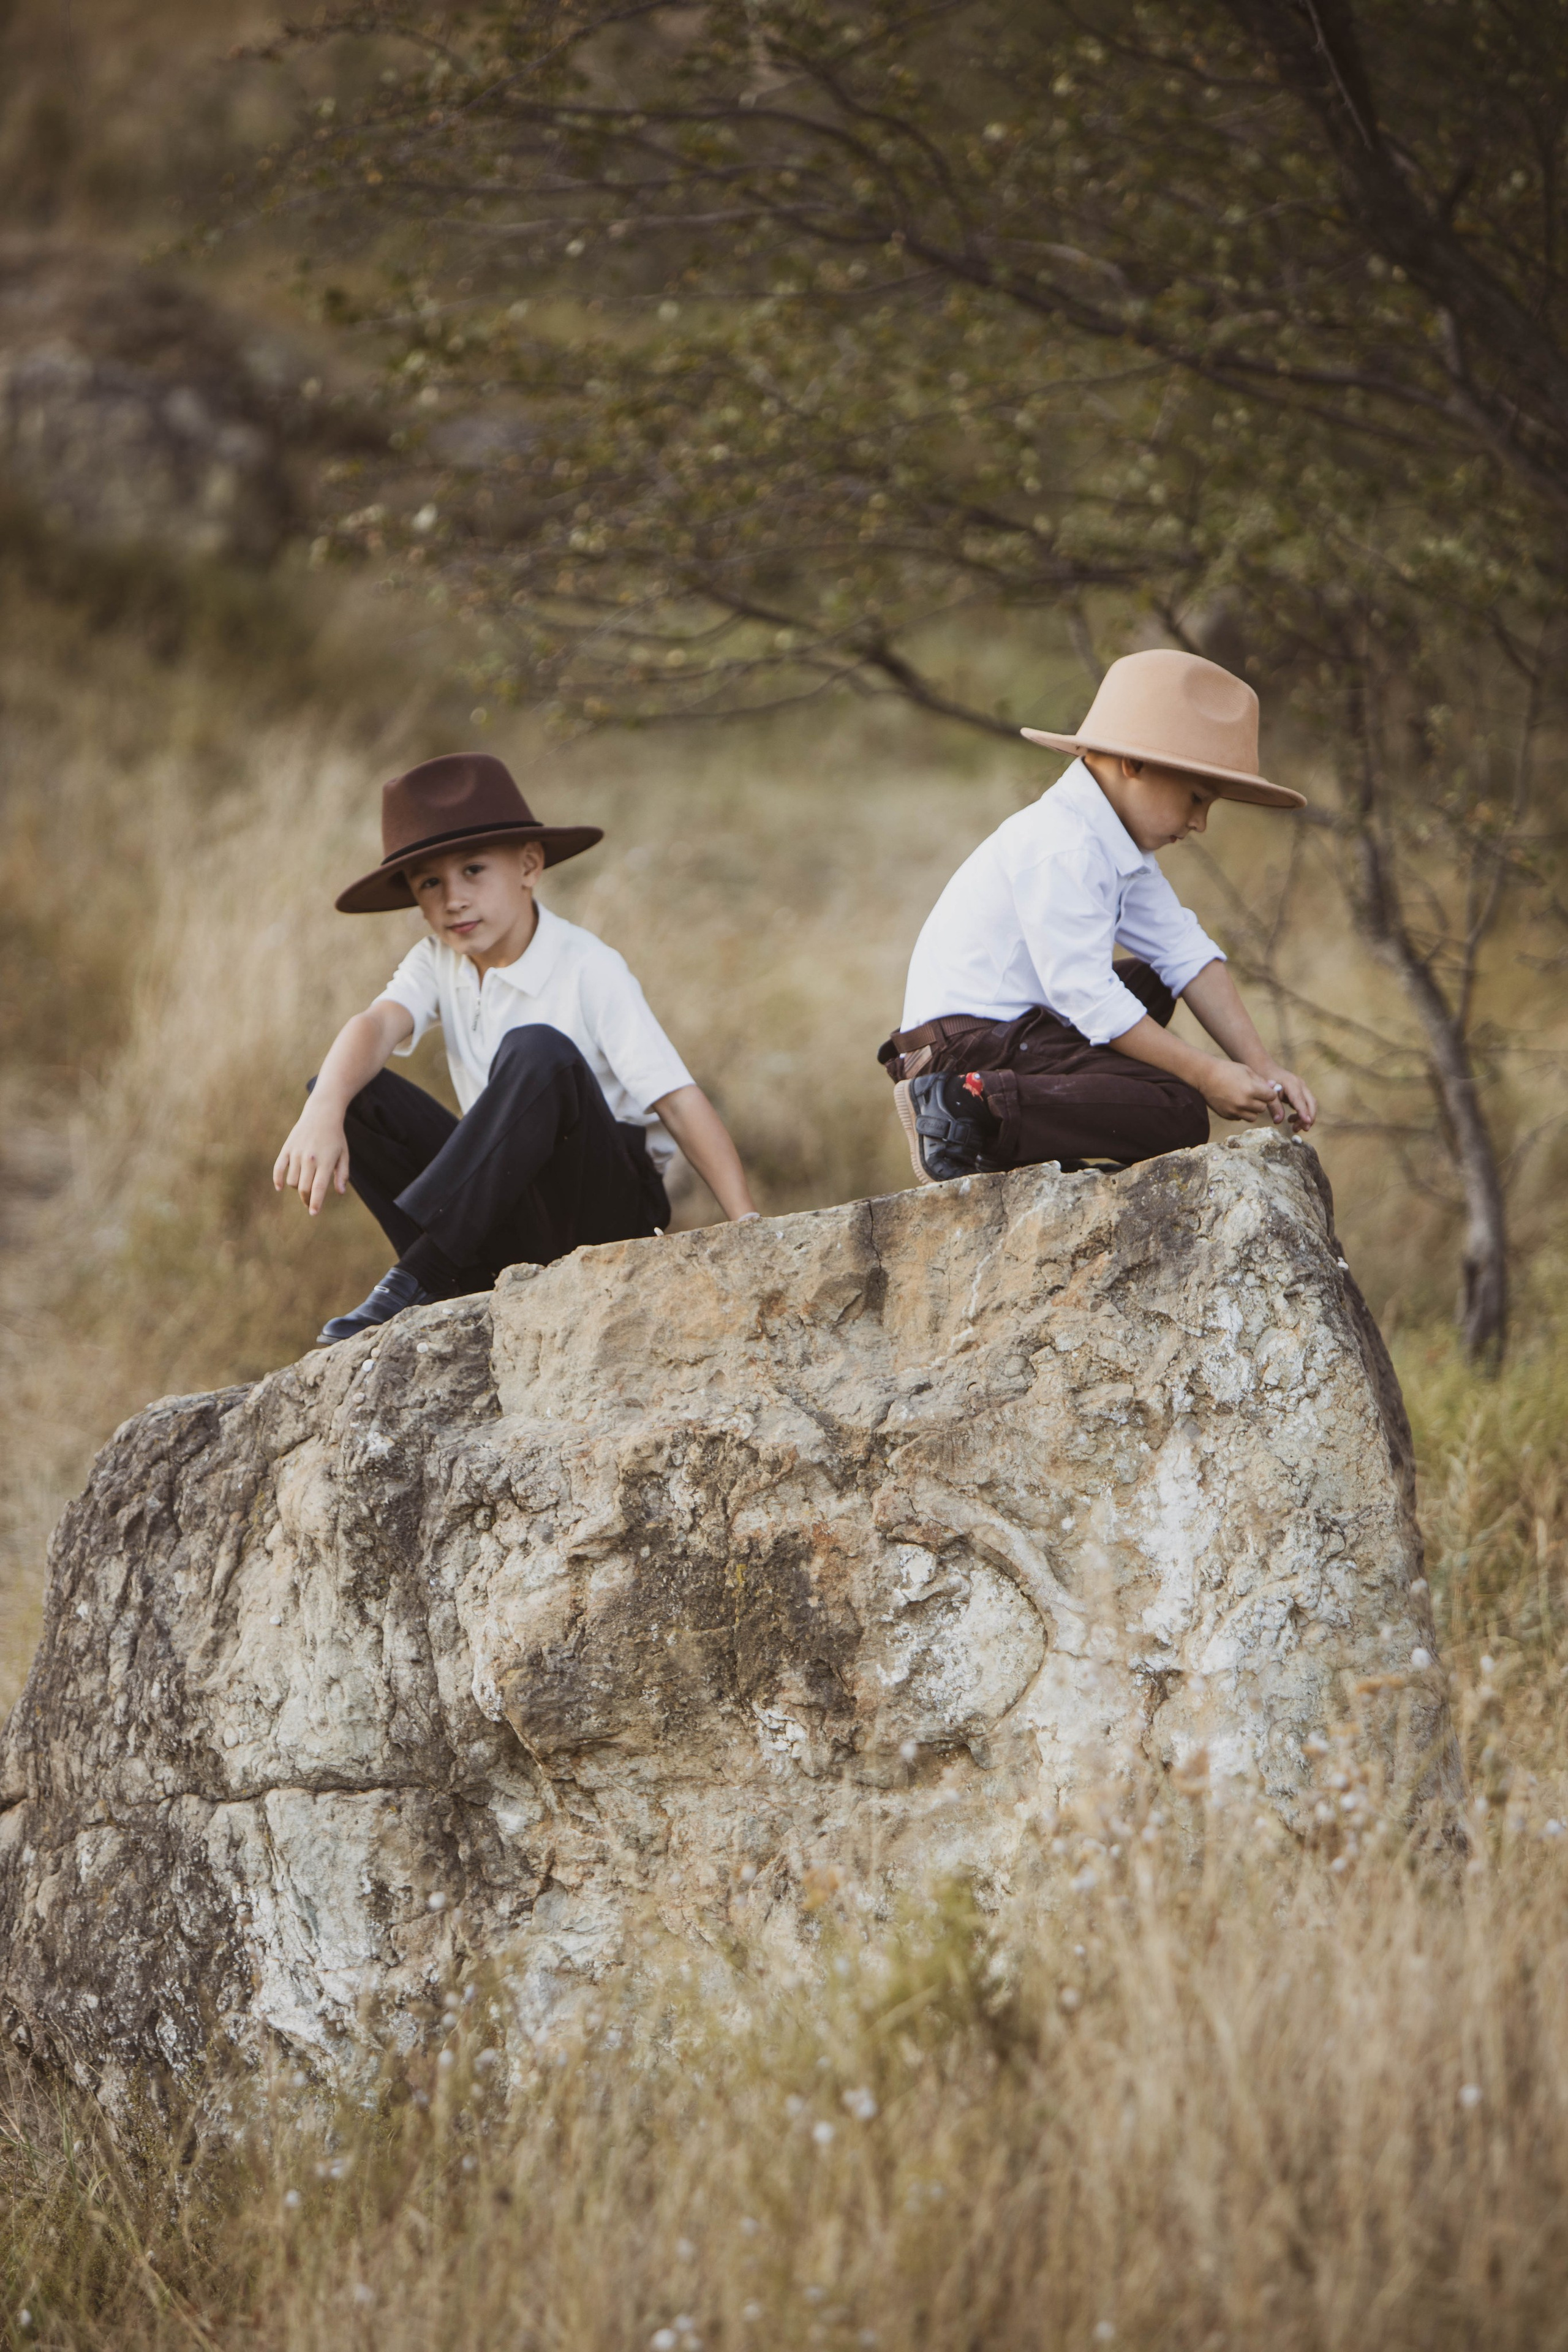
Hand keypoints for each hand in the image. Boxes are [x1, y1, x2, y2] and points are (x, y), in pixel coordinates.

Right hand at [273, 1103, 351, 1213]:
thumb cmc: (335, 1137)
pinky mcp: (287, 1148)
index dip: (315, 1203)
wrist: (322, 1114)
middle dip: (306, 1200)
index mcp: (325, 1162)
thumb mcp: (344, 1155)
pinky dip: (277, 1180)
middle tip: (309, 1204)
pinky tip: (280, 1188)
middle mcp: (310, 1159)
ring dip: (297, 1187)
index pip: (318, 1188)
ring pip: (292, 1181)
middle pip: (304, 1188)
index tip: (313, 1213)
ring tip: (304, 1185)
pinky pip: (278, 1168)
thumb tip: (340, 1192)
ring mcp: (297, 1153)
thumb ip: (342, 1174)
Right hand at [1199, 1058, 1313, 1128]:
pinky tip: (1234, 1102)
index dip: (1269, 1093)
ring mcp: (1235, 1111)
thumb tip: (1274, 1088)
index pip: (1271, 1097)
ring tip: (1244, 1099)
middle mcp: (1244, 1103)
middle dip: (1261, 1101)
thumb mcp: (1247, 1071)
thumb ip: (1261, 1081)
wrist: (1205, 1076)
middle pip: (1263, 1108)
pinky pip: (1240, 1117)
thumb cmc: (1227, 1070)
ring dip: (1252, 1109)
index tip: (1264, 1089)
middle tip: (1252, 1093)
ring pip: (1253, 1116)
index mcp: (1251, 1089)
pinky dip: (1240, 1112)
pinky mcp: (1227, 1115)